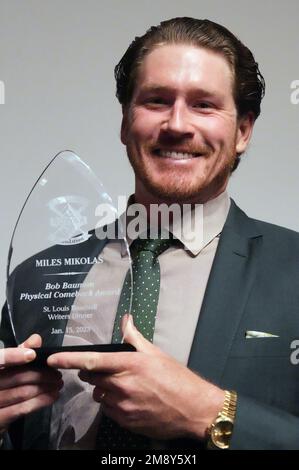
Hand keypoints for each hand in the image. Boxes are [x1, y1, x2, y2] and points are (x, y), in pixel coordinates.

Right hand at [0, 334, 62, 433]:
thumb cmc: (0, 384)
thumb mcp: (6, 366)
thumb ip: (18, 351)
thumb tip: (35, 339)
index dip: (12, 357)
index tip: (32, 355)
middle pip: (16, 377)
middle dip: (40, 374)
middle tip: (56, 373)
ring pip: (21, 393)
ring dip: (44, 387)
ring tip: (58, 383)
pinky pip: (21, 409)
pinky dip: (40, 401)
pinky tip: (52, 396)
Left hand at [47, 316, 224, 439]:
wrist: (194, 409)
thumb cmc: (177, 377)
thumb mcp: (156, 353)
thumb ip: (135, 337)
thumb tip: (125, 319)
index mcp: (130, 364)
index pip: (92, 361)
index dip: (69, 360)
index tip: (53, 359)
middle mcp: (123, 386)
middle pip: (91, 378)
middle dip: (92, 372)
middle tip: (105, 369)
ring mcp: (123, 406)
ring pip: (99, 395)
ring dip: (103, 389)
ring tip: (122, 386)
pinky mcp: (126, 422)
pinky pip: (109, 410)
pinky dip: (112, 404)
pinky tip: (129, 400)